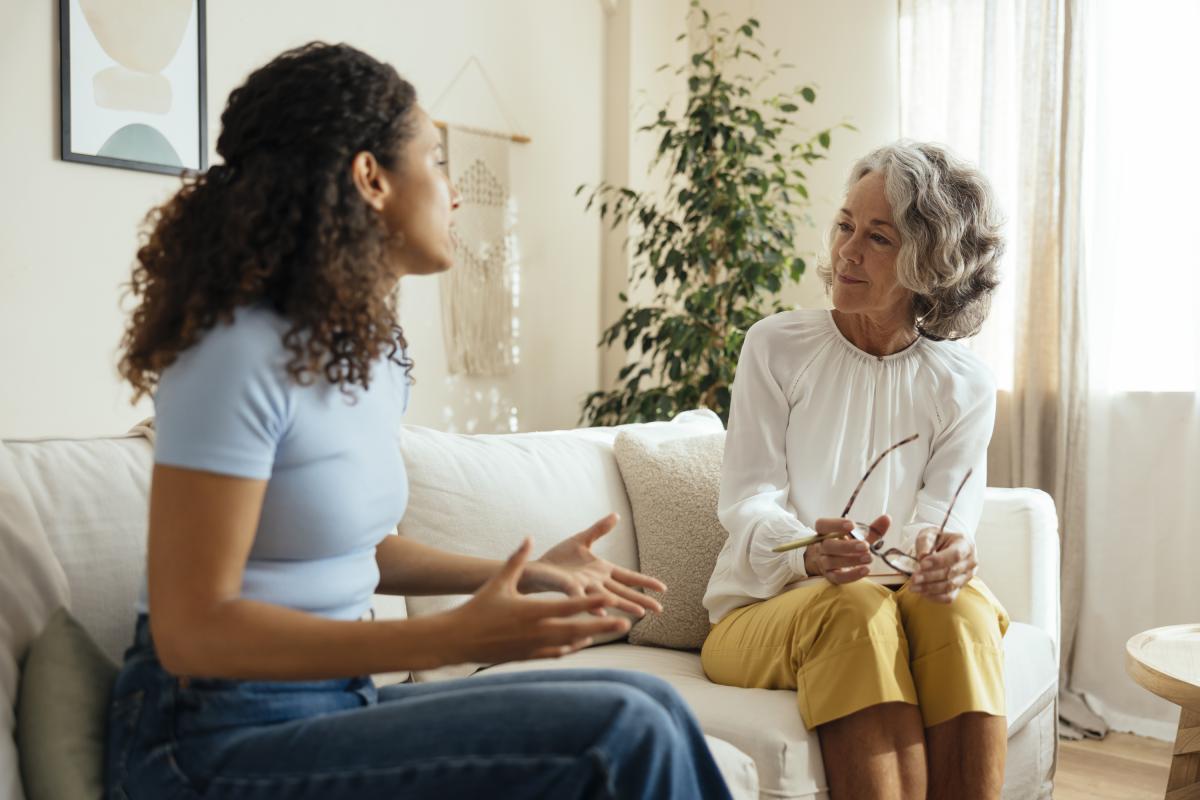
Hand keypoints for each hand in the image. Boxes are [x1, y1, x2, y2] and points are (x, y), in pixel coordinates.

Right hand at [444, 538, 631, 664]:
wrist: (458, 640)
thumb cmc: (478, 608)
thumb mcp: (498, 582)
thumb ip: (516, 559)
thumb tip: (528, 537)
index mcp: (532, 612)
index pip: (569, 607)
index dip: (592, 603)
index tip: (611, 599)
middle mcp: (537, 631)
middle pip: (577, 629)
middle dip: (602, 625)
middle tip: (626, 622)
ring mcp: (533, 647)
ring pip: (570, 643)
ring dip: (591, 636)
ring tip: (609, 631)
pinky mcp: (528, 656)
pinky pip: (556, 653)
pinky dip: (571, 647)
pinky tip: (580, 642)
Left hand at [520, 513, 666, 618]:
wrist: (536, 568)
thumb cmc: (558, 558)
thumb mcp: (582, 539)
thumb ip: (600, 529)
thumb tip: (617, 515)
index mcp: (602, 570)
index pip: (628, 577)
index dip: (645, 582)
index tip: (663, 588)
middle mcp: (596, 581)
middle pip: (623, 591)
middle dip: (641, 601)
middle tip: (660, 611)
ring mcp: (583, 587)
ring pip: (607, 597)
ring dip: (623, 604)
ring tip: (639, 614)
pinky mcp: (568, 588)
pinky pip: (581, 597)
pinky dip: (591, 604)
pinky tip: (602, 611)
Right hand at [803, 515, 889, 583]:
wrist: (834, 565)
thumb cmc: (848, 547)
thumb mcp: (859, 537)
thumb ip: (872, 529)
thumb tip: (887, 518)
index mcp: (825, 532)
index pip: (822, 525)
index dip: (835, 524)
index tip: (852, 525)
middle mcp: (821, 547)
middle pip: (828, 545)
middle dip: (847, 546)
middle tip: (865, 546)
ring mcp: (824, 562)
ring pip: (832, 561)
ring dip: (851, 560)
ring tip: (869, 558)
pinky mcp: (830, 576)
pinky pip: (838, 577)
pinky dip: (852, 575)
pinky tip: (865, 570)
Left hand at [910, 528, 976, 603]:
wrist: (946, 546)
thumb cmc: (938, 539)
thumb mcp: (929, 534)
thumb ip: (925, 542)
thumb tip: (923, 556)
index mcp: (965, 545)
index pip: (955, 555)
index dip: (938, 561)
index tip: (922, 564)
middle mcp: (970, 562)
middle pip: (951, 573)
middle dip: (930, 577)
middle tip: (913, 578)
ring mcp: (967, 576)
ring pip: (950, 586)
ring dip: (930, 588)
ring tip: (913, 587)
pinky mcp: (961, 587)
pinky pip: (950, 597)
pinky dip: (935, 596)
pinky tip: (922, 592)